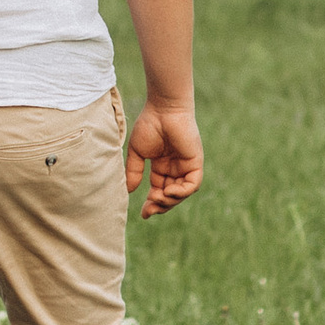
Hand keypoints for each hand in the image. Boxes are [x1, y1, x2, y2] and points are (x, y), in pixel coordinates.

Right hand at [124, 100, 204, 220]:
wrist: (163, 109)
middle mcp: (175, 168)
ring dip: (170, 201)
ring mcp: (186, 165)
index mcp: (162, 166)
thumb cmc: (149, 125)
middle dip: (161, 206)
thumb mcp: (138, 152)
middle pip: (171, 195)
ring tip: (157, 198)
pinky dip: (181, 192)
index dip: (152, 203)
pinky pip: (192, 184)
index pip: (159, 190)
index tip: (143, 214)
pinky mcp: (195, 162)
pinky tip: (168, 192)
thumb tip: (129, 191)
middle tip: (149, 211)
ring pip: (182, 193)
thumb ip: (134, 172)